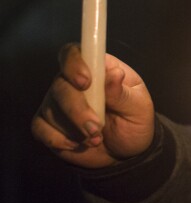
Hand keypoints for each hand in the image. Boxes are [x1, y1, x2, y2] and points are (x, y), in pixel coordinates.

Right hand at [31, 44, 154, 168]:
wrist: (126, 150)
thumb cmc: (134, 120)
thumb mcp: (138, 106)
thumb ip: (122, 92)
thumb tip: (115, 74)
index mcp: (98, 68)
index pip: (74, 52)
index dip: (74, 63)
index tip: (85, 82)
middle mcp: (72, 81)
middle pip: (60, 84)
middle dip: (77, 109)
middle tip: (97, 127)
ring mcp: (58, 103)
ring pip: (50, 108)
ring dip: (73, 128)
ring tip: (96, 138)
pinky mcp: (48, 124)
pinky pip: (40, 128)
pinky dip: (58, 139)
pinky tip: (77, 144)